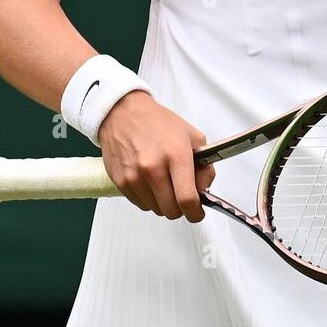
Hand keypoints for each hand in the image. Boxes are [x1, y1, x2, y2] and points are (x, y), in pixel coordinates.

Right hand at [98, 90, 216, 221]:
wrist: (123, 113)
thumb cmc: (158, 122)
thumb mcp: (192, 136)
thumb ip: (204, 166)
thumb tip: (205, 190)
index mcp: (175, 155)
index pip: (187, 198)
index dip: (195, 212)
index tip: (197, 212)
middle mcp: (153, 168)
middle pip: (172, 210)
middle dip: (181, 208)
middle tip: (182, 196)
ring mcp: (134, 176)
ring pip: (156, 210)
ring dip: (164, 203)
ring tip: (165, 183)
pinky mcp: (121, 182)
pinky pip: (141, 205)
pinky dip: (149, 199)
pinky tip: (150, 181)